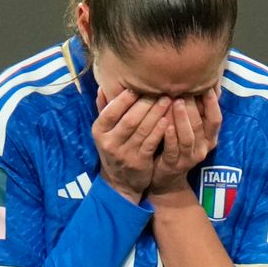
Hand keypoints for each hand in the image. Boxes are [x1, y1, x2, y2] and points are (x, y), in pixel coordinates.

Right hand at [92, 88, 171, 202]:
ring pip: (142, 129)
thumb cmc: (115, 147)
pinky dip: (160, 130)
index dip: (125, 98)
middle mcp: (109, 142)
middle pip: (130, 119)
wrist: (120, 181)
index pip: (111, 111)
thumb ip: (104, 109)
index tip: (138, 85)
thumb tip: (102, 88)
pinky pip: (151, 142)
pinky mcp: (139, 162)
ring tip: (168, 100)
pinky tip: (169, 119)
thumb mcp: (105, 131)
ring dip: (156, 113)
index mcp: (99, 130)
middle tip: (160, 90)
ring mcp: (124, 154)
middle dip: (146, 103)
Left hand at [150, 88, 221, 194]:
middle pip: (200, 125)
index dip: (212, 103)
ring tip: (175, 102)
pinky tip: (165, 124)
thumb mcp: (192, 129)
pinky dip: (169, 136)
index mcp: (210, 138)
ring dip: (182, 118)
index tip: (206, 85)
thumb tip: (205, 83)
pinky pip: (172, 149)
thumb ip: (198, 111)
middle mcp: (203, 148)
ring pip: (188, 137)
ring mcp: (189, 158)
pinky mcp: (174, 164)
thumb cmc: (179, 144)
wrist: (167, 178)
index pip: (216, 118)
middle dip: (193, 106)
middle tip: (184, 89)